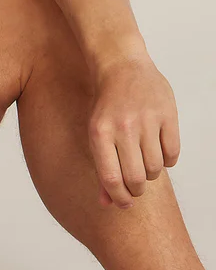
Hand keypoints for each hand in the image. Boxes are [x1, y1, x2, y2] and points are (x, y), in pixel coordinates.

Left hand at [88, 57, 179, 209]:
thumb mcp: (96, 133)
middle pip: (135, 178)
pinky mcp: (167, 114)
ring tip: (145, 165)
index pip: (111, 179)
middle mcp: (123, 127)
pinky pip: (172, 154)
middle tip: (136, 187)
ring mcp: (147, 120)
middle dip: (136, 190)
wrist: (121, 65)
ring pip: (155, 168)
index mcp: (99, 133)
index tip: (123, 204)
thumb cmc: (106, 105)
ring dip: (151, 175)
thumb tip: (107, 204)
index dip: (119, 198)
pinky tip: (158, 152)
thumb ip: (101, 168)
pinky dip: (167, 161)